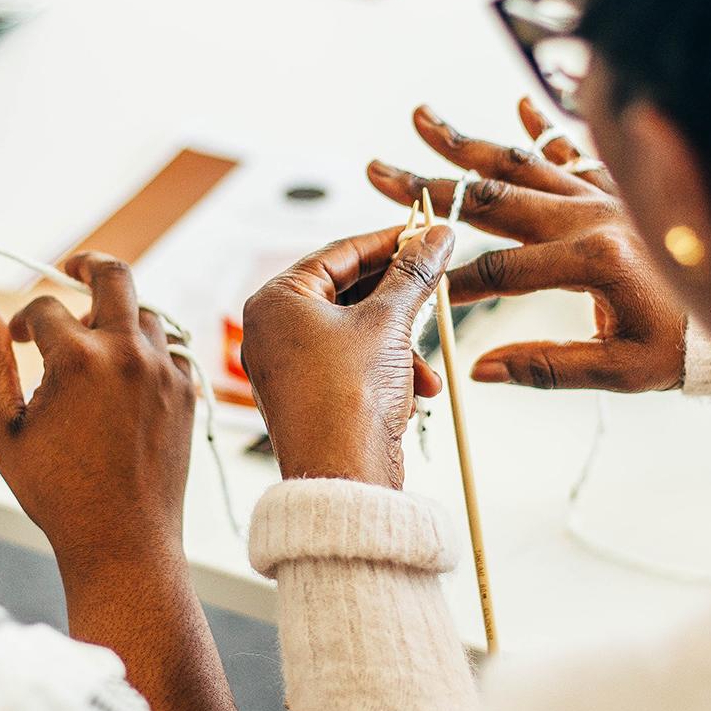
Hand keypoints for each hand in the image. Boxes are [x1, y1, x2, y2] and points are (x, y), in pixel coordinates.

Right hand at [0, 253, 195, 566]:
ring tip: (92, 338)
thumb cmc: (54, 491)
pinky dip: (146, 350)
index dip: (22, 320)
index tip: (15, 339)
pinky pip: (169, 349)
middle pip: (114, 274)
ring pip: (145, 312)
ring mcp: (165, 371)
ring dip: (117, 316)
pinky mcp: (187, 392)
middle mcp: (128, 354)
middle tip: (71, 268)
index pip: (45, 307)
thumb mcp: (2, 430)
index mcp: (78, 360)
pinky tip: (124, 372)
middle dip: (87, 264)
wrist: (122, 540)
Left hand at [242, 225, 453, 488]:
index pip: (339, 252)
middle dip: (399, 301)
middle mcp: (273, 329)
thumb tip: (437, 235)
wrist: (342, 477)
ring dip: (400, 346)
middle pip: (349, 292)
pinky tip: (415, 392)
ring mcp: (288, 364)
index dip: (389, 240)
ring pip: (357, 332)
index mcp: (276, 300)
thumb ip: (414, 272)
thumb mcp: (388, 322)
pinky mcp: (308, 395)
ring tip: (427, 368)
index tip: (427, 232)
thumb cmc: (349, 398)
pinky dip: (387, 372)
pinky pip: (353, 364)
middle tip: (437, 285)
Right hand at [365, 99, 685, 391]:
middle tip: (378, 169)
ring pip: (526, 162)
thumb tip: (480, 371)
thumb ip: (549, 367)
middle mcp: (596, 213)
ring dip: (469, 143)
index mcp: (593, 259)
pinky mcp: (625, 184)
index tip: (409, 284)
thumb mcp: (622, 371)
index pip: (501, 269)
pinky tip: (520, 104)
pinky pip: (578, 149)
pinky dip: (548, 127)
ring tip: (422, 119)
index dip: (451, 281)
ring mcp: (609, 191)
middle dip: (431, 184)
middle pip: (495, 196)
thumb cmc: (685, 347)